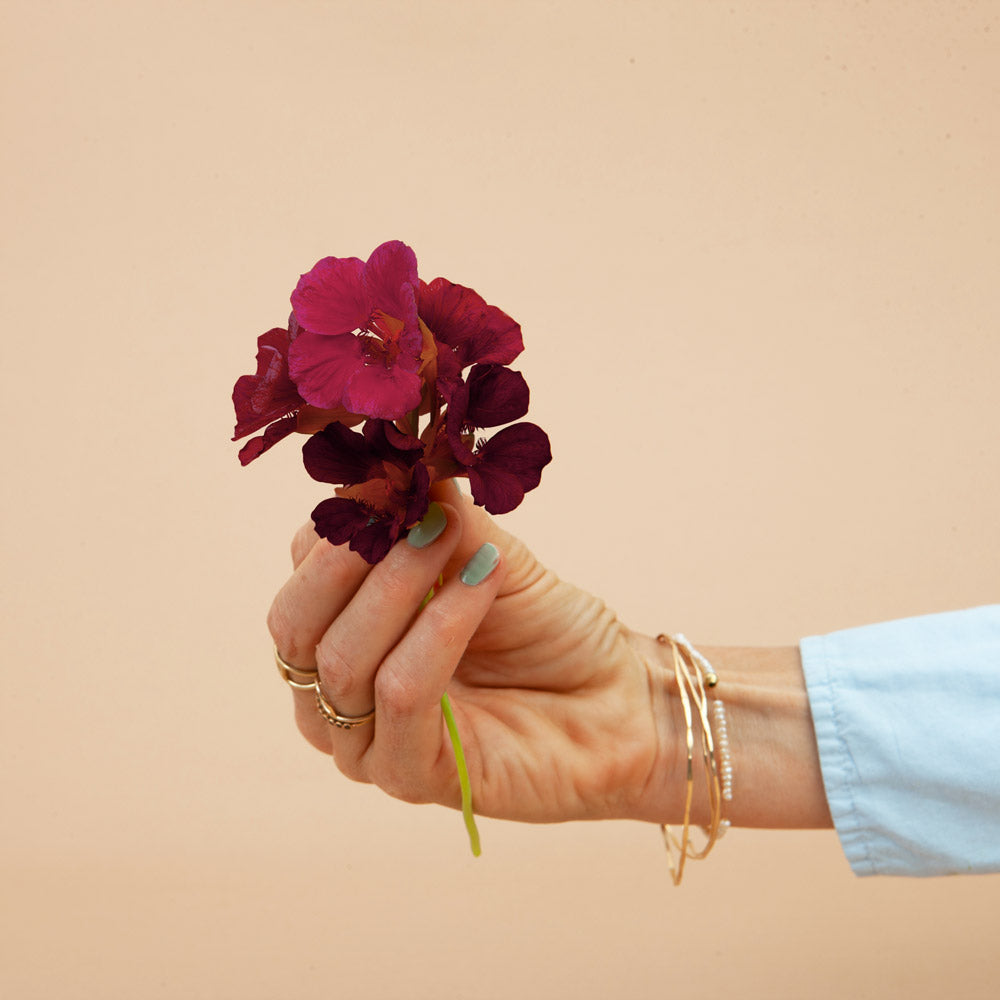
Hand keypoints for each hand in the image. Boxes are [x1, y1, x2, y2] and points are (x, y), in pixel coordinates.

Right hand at [267, 482, 677, 823]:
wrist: (620, 702)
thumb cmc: (552, 631)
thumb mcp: (490, 555)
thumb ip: (439, 514)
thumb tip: (396, 452)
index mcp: (344, 632)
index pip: (301, 570)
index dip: (340, 518)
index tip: (393, 472)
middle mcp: (338, 692)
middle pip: (293, 623)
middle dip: (350, 556)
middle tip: (413, 511)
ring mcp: (367, 741)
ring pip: (340, 660)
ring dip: (399, 587)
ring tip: (459, 543)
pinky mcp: (409, 776)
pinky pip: (398, 695)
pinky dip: (438, 630)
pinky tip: (481, 585)